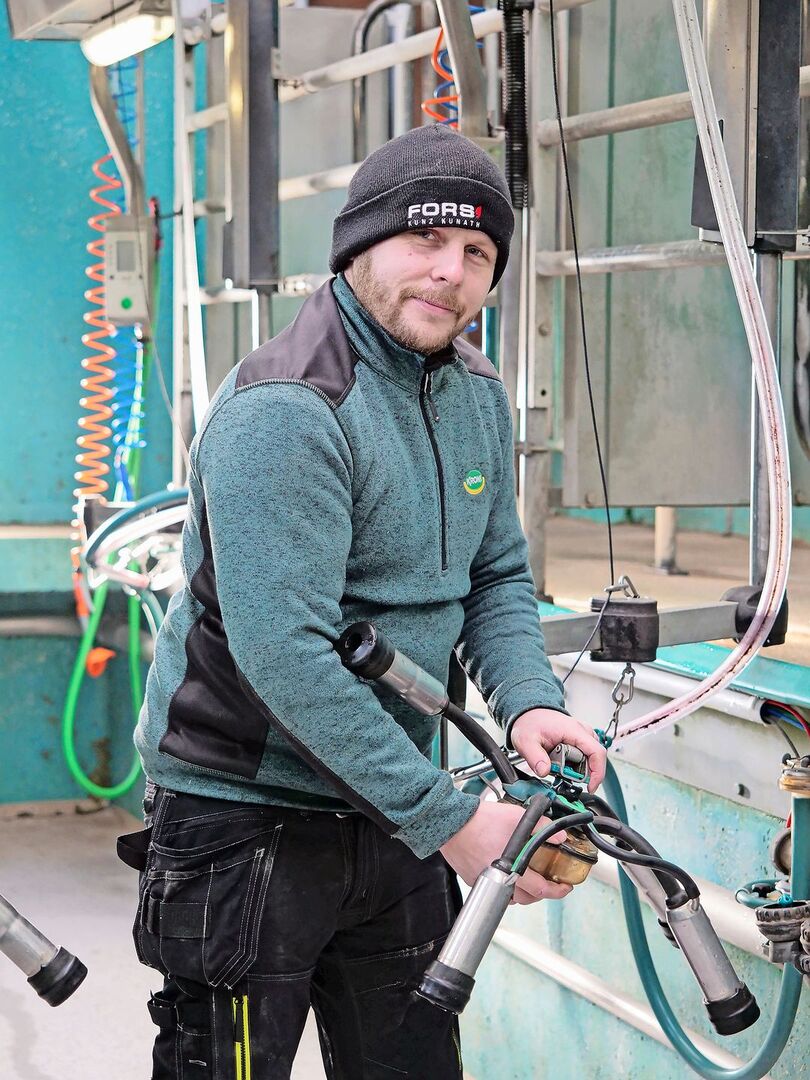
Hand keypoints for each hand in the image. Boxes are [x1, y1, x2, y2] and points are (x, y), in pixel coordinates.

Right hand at [440, 798, 571, 905]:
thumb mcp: (517, 817)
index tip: (565, 886)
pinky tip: (507, 873)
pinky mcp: (472, 879)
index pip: (541, 889)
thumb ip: (541, 827)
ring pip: (510, 896)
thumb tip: (560, 836)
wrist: (453, 822)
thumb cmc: (481, 821)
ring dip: (523, 891)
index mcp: (512, 867)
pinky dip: (505, 885)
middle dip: (542, 892)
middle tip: (549, 882)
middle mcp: (499, 879)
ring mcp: (485, 881)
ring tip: (529, 878)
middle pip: (527, 898)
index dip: (557, 891)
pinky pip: (494, 888)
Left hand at [510, 708, 606, 792]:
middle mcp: (582, 732)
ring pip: (590, 758)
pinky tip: (562, 765)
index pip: (596, 752)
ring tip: (559, 768)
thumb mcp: (526, 740)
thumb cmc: (530, 722)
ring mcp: (582, 736)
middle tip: (563, 775)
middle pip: (594, 758)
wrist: (529, 713)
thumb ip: (534, 757)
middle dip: (581, 772)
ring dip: (578, 769)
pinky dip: (575, 765)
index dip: (597, 772)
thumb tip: (544, 771)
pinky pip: (584, 756)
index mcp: (573, 730)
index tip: (590, 786)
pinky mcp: (579, 741)